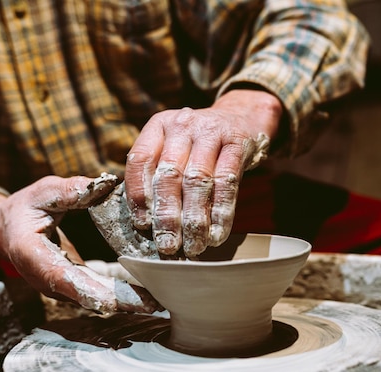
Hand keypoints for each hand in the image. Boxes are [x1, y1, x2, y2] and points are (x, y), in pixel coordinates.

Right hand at [0, 174, 161, 313]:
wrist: (8, 229)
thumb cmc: (25, 208)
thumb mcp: (43, 192)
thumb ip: (68, 190)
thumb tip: (102, 184)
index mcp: (34, 256)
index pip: (64, 279)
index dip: (92, 291)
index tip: (119, 301)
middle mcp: (47, 280)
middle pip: (87, 298)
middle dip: (122, 303)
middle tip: (156, 303)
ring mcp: (61, 288)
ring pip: (96, 301)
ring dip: (127, 303)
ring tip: (160, 300)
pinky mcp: (74, 287)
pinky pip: (99, 294)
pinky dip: (123, 296)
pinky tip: (149, 293)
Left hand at [125, 89, 282, 257]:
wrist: (241, 117)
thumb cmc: (199, 144)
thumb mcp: (174, 146)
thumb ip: (157, 174)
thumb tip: (146, 224)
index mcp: (158, 125)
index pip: (140, 160)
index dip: (138, 195)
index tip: (143, 225)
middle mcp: (182, 125)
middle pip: (170, 175)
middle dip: (167, 215)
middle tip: (168, 245)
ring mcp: (211, 132)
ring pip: (198, 181)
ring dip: (195, 219)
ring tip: (193, 246)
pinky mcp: (237, 143)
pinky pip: (227, 182)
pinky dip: (222, 212)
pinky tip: (217, 234)